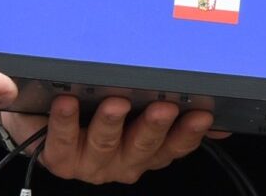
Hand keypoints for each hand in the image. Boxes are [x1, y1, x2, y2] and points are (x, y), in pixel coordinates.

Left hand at [3, 95, 219, 184]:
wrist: (44, 121)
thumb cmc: (96, 110)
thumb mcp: (140, 110)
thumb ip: (178, 114)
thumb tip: (221, 121)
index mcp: (147, 151)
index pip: (176, 146)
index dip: (190, 132)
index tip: (202, 114)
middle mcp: (122, 162)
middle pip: (143, 147)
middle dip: (155, 127)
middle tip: (164, 107)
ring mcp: (92, 163)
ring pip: (106, 145)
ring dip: (112, 124)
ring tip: (116, 104)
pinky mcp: (60, 158)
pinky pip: (63, 141)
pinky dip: (65, 122)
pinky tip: (67, 103)